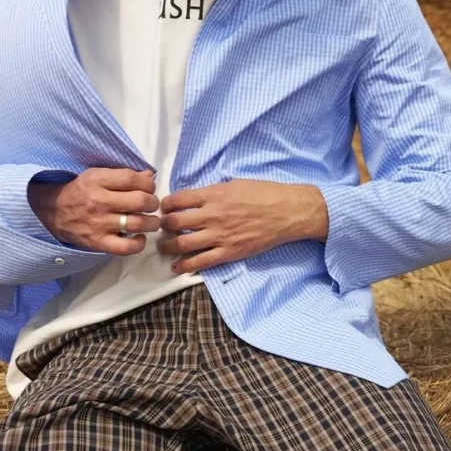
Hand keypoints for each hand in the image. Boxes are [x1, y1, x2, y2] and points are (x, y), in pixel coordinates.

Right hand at [28, 168, 160, 254]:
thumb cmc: (81, 191)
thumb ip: (123, 175)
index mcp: (98, 180)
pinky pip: (126, 248)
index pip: (132, 179)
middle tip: (151, 205)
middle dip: (153, 202)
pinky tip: (139, 237)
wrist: (54, 211)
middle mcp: (99, 201)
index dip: (148, 184)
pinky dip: (139, 244)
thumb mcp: (97, 175)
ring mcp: (99, 224)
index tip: (148, 188)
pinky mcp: (98, 242)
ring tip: (150, 221)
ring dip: (152, 223)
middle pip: (140, 201)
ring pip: (138, 224)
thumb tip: (149, 177)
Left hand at [158, 180, 328, 273]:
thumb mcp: (235, 183)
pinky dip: (185, 266)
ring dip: (168, 246)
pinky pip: (201, 262)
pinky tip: (177, 267)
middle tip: (162, 227)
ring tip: (164, 246)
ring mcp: (219, 236)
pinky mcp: (229, 252)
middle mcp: (212, 215)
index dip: (165, 204)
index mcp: (213, 194)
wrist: (288, 212)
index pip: (177, 199)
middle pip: (174, 222)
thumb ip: (213, 192)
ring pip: (182, 244)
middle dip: (163, 225)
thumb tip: (195, 197)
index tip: (164, 207)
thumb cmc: (265, 193)